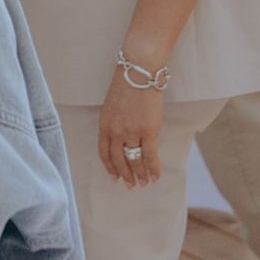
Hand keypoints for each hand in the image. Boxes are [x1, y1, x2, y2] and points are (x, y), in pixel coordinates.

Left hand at [97, 67, 164, 187]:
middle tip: (130, 185)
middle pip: (119, 160)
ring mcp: (131, 132)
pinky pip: (150, 155)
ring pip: (134, 160)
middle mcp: (115, 131)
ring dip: (140, 174)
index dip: (110, 167)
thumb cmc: (127, 87)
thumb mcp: (112, 107)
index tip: (114, 177)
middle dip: (125, 175)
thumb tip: (122, 140)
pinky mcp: (148, 131)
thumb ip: (114, 124)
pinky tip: (155, 176)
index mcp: (104, 125)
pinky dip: (153, 168)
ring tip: (144, 184)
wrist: (139, 74)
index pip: (104, 152)